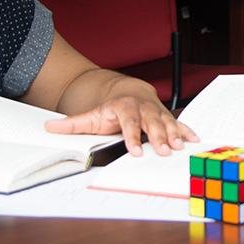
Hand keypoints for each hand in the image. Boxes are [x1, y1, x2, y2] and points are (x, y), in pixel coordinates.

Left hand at [45, 94, 198, 156]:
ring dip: (175, 135)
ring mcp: (156, 112)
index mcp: (124, 108)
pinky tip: (193, 140)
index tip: (135, 151)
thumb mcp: (91, 115)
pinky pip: (178, 123)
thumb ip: (73, 123)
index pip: (128, 123)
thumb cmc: (112, 108)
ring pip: (167, 122)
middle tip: (164, 151)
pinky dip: (187, 131)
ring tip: (179, 147)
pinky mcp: (167, 116)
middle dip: (158, 136)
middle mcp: (143, 108)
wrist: (129, 92)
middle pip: (151, 122)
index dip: (132, 137)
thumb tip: (50, 127)